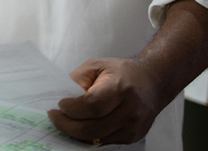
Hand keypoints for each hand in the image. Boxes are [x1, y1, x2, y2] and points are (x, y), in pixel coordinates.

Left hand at [47, 57, 168, 144]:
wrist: (153, 82)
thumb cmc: (122, 72)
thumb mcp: (97, 65)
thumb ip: (77, 79)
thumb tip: (59, 95)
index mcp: (121, 89)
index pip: (92, 106)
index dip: (72, 109)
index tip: (59, 105)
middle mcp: (130, 111)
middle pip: (92, 128)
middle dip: (67, 125)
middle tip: (54, 117)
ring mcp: (133, 127)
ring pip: (96, 138)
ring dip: (75, 132)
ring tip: (64, 121)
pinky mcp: (132, 137)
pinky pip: (104, 141)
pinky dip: (88, 135)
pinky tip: (79, 125)